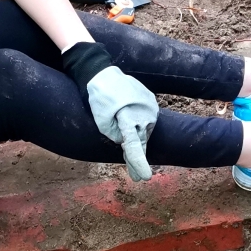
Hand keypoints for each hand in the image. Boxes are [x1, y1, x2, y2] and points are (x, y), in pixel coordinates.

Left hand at [85, 65, 158, 180]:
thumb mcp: (102, 122)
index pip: (133, 145)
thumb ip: (116, 135)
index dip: (138, 162)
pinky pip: (146, 119)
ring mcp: (150, 107)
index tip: (145, 177)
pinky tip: (130, 122)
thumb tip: (125, 141)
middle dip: (137, 157)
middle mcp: (143, 114)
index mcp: (128, 119)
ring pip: (144, 130)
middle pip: (141, 141)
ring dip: (137, 136)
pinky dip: (139, 124)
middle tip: (137, 177)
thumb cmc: (99, 98)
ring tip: (125, 140)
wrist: (103, 74)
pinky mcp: (151, 101)